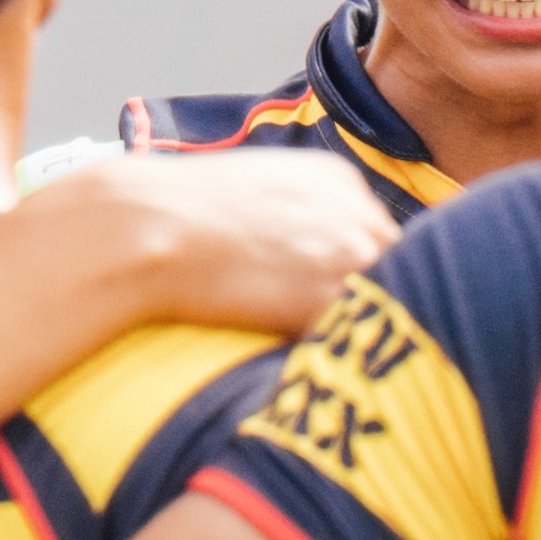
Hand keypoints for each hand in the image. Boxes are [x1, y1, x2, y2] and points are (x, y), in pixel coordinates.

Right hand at [39, 146, 397, 340]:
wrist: (145, 225)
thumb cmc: (178, 212)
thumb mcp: (253, 189)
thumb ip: (295, 215)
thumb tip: (301, 256)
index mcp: (338, 180)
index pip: (377, 234)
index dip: (359, 271)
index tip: (341, 297)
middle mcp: (356, 211)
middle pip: (394, 267)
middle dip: (372, 299)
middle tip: (347, 334)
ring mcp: (348, 253)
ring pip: (385, 303)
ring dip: (361, 328)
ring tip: (326, 352)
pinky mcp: (328, 296)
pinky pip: (356, 335)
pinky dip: (339, 352)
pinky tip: (305, 359)